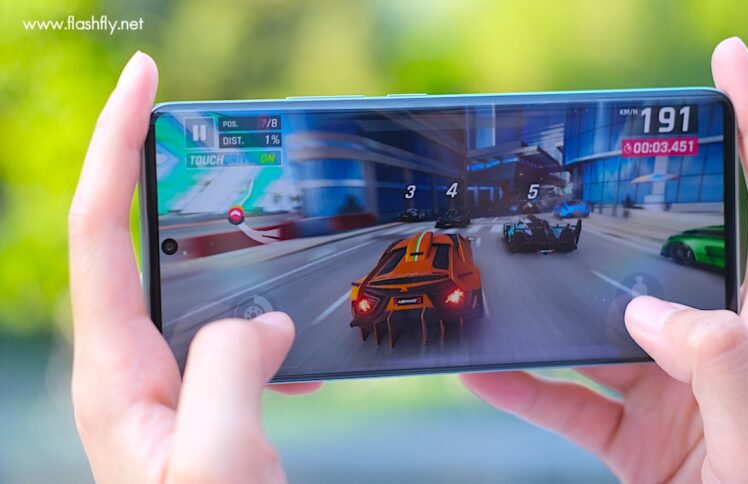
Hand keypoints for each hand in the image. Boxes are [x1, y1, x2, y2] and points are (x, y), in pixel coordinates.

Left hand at [69, 52, 319, 482]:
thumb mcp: (218, 456)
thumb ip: (230, 367)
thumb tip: (259, 320)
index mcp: (113, 369)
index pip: (99, 227)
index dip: (115, 144)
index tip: (145, 82)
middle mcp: (128, 364)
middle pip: (140, 241)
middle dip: (169, 182)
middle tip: (211, 139)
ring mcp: (165, 379)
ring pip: (199, 290)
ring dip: (238, 266)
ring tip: (274, 243)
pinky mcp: (200, 395)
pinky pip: (232, 334)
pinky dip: (267, 322)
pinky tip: (297, 345)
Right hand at [461, 38, 747, 482]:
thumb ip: (720, 371)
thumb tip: (648, 316)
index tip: (724, 65)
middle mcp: (719, 344)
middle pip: (669, 254)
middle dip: (624, 215)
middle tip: (578, 176)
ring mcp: (668, 386)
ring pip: (599, 330)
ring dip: (549, 316)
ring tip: (500, 286)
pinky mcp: (630, 430)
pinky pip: (565, 400)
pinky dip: (522, 390)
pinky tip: (481, 375)